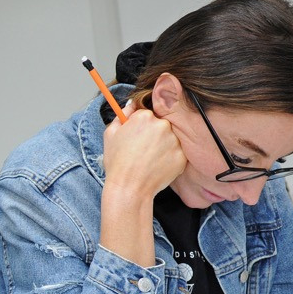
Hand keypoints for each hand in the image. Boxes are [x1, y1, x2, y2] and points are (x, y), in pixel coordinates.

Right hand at [98, 105, 189, 265]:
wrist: (129, 188)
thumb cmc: (117, 163)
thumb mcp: (110, 133)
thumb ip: (121, 115)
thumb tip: (131, 105)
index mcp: (145, 116)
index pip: (147, 114)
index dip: (140, 127)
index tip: (136, 137)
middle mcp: (163, 125)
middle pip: (160, 124)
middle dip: (153, 135)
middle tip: (142, 151)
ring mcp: (174, 141)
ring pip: (170, 138)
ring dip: (162, 146)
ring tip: (148, 160)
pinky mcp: (181, 156)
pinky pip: (176, 153)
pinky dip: (168, 159)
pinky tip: (156, 167)